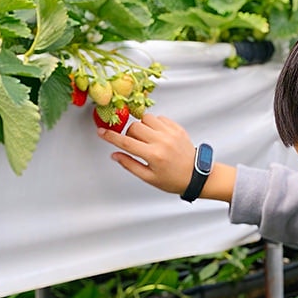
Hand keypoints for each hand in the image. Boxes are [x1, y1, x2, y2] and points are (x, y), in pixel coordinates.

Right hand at [97, 113, 234, 201]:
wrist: (197, 175)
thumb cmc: (173, 180)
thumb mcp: (149, 177)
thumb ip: (130, 164)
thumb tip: (115, 154)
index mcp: (154, 155)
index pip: (126, 142)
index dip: (111, 137)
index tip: (101, 132)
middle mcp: (162, 141)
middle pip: (134, 127)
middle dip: (129, 134)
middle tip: (135, 144)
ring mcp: (171, 133)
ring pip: (146, 118)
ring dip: (142, 127)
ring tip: (147, 139)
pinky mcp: (178, 128)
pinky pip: (160, 118)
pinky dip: (154, 124)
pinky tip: (157, 135)